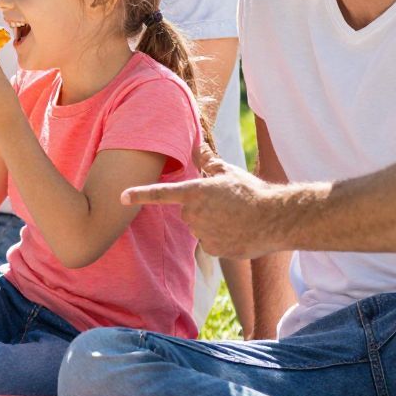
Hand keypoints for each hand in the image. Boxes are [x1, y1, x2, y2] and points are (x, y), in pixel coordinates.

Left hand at [122, 158, 287, 258]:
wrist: (274, 219)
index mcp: (195, 193)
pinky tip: (237, 233)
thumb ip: (208, 161)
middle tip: (226, 205)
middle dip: (201, 209)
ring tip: (235, 218)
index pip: (161, 194)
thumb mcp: (228, 172)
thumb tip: (197, 145)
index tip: (121, 197)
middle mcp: (194, 214)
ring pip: (199, 229)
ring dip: (211, 224)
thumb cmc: (251, 192)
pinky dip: (220, 239)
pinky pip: (210, 243)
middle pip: (187, 213)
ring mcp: (202, 233)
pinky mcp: (213, 249)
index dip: (140, 195)